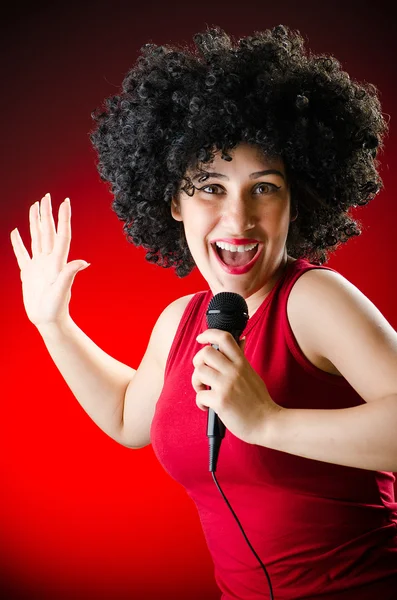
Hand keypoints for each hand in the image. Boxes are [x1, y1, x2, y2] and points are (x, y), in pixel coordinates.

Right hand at [10, 193, 89, 328]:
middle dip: (47, 213)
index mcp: (57, 261)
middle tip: (47, 196)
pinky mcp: (29, 273)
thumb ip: (69, 274)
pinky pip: (22, 253)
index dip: (64, 218)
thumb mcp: (62, 291)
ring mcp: (38, 265)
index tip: (65, 201)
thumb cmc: (56, 308)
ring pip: (36, 238)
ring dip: (35, 222)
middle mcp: (49, 260)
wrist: (48, 320)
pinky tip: (16, 232)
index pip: (61, 234)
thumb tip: (84, 262)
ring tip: (35, 206)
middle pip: (47, 231)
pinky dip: (18, 242)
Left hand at [192, 329, 281, 445]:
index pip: (224, 338)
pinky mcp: (221, 401)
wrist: (268, 423)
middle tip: (202, 373)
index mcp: (241, 363)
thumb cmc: (259, 401)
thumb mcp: (252, 374)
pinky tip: (207, 407)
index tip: (201, 339)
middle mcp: (234, 371)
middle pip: (205, 352)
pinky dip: (200, 402)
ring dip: (196, 382)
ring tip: (203, 391)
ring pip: (199, 371)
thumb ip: (242, 358)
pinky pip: (200, 395)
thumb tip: (241, 340)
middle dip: (198, 362)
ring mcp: (227, 385)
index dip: (208, 334)